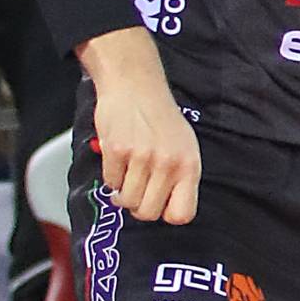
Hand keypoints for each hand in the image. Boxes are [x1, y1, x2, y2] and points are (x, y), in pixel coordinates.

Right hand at [79, 26, 199, 223]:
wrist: (136, 86)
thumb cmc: (161, 119)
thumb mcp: (185, 147)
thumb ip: (180, 178)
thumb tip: (169, 212)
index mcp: (189, 165)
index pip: (182, 214)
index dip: (167, 214)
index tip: (160, 204)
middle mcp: (168, 164)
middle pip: (148, 213)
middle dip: (139, 206)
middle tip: (137, 189)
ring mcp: (142, 158)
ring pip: (126, 201)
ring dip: (122, 192)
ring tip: (127, 173)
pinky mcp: (117, 151)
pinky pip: (110, 183)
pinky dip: (111, 176)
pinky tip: (118, 159)